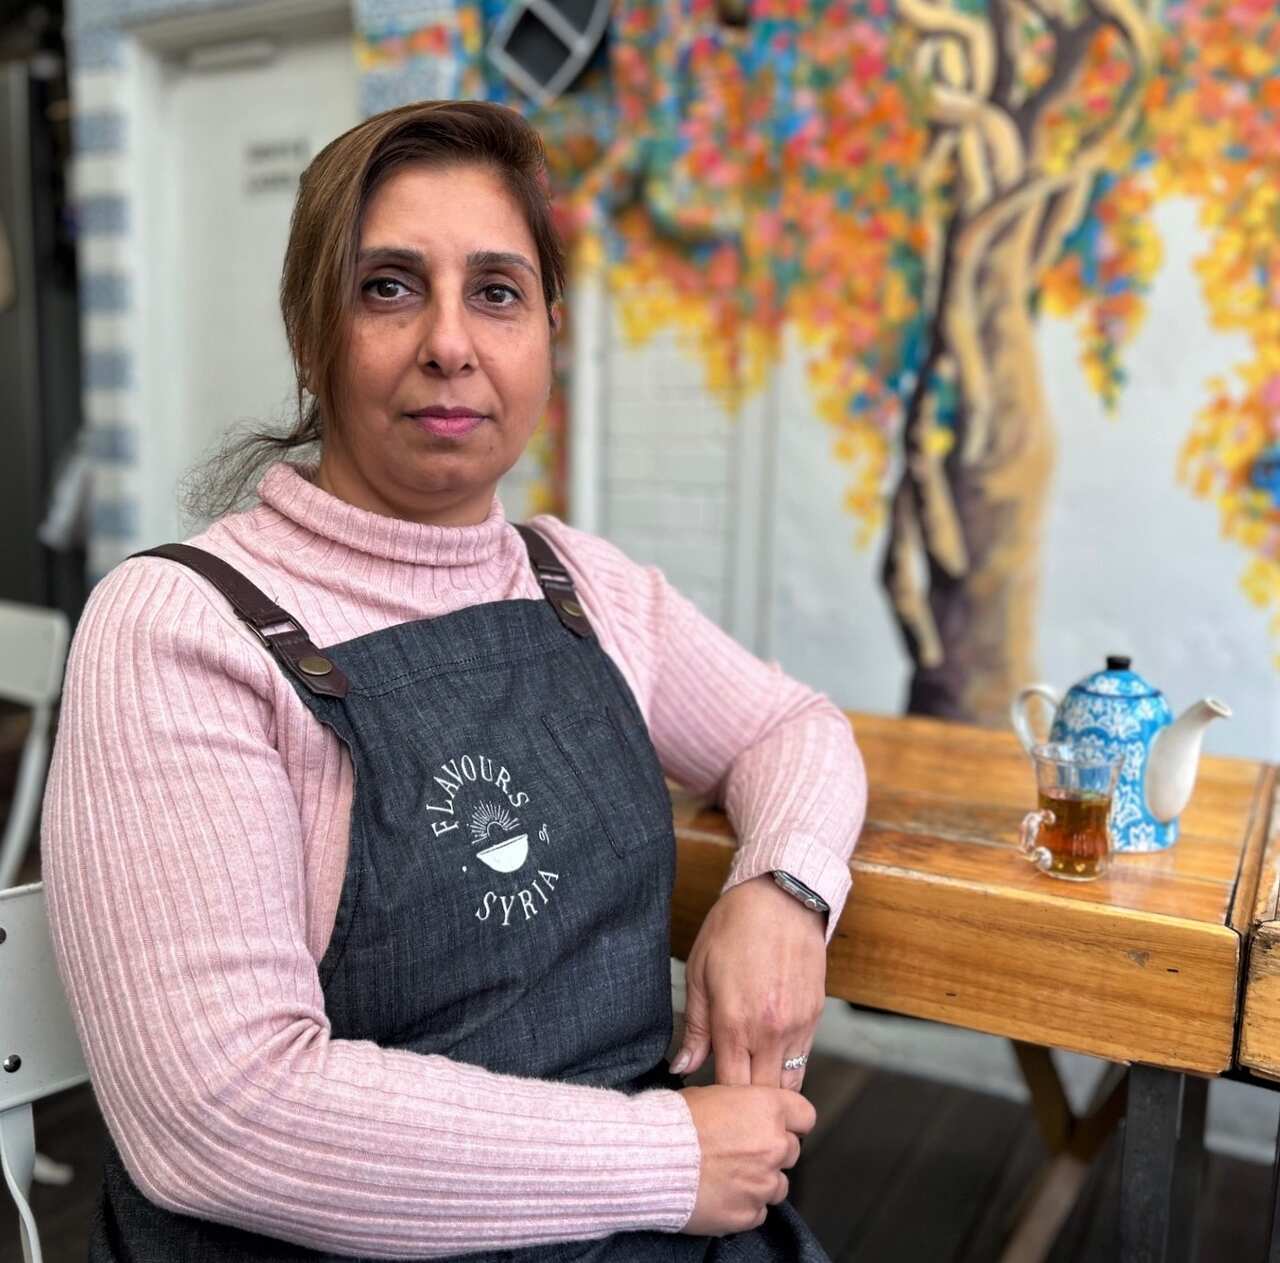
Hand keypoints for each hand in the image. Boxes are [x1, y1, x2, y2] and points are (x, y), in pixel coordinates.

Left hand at [672, 874, 826, 1089]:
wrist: (781, 899)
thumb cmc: (733, 928)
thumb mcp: (699, 972)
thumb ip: (695, 1027)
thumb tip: (683, 1066)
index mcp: (734, 1023)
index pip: (730, 1089)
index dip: (719, 1103)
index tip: (708, 1102)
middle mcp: (769, 1032)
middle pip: (761, 1097)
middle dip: (745, 1106)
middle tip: (729, 1104)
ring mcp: (797, 1027)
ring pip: (788, 1085)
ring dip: (769, 1091)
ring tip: (750, 1086)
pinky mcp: (815, 1018)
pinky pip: (803, 1061)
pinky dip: (787, 1069)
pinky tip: (769, 1061)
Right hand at [678, 1084, 814, 1235]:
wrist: (652, 1157)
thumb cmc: (677, 1121)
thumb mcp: (713, 1092)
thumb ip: (743, 1105)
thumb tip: (748, 1111)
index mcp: (767, 1109)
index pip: (805, 1115)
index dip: (791, 1120)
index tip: (780, 1124)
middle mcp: (773, 1146)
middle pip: (792, 1150)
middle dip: (772, 1150)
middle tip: (743, 1150)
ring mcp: (763, 1183)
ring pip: (777, 1185)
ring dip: (760, 1180)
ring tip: (729, 1174)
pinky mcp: (748, 1213)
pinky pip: (757, 1211)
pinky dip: (744, 1204)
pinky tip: (721, 1192)